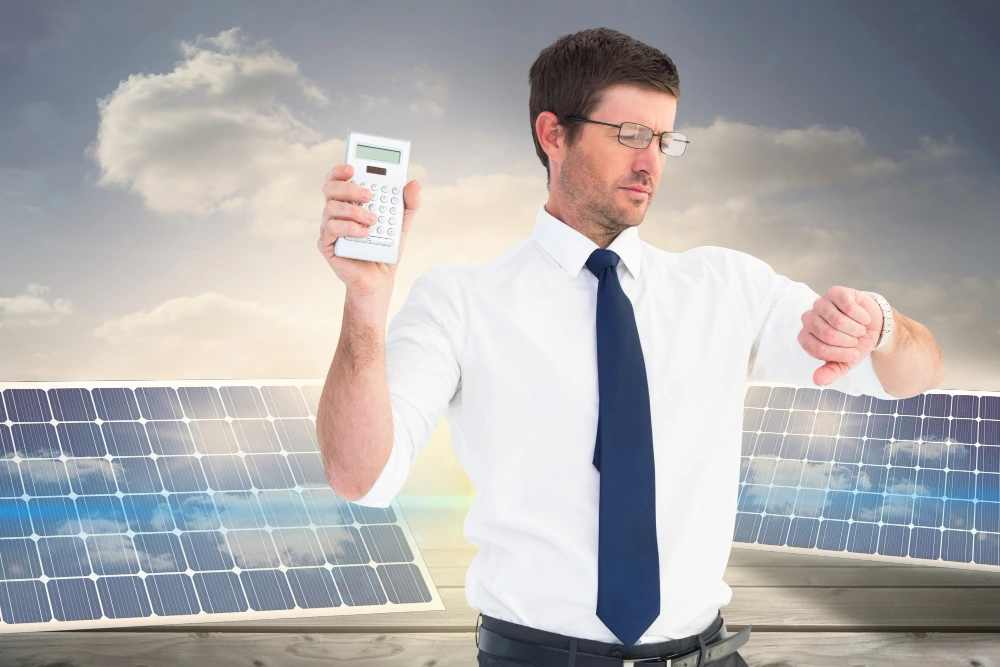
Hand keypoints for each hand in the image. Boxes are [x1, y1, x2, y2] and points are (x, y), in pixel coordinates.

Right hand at [317, 163, 421, 297]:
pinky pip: (331, 229)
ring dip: (354, 211)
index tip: (353, 166)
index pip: (339, 178)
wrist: (380, 280)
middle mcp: (337, 211)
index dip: (341, 169)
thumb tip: (414, 183)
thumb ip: (408, 204)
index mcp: (350, 201)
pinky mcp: (327, 244)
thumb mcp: (402, 224)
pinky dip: (349, 228)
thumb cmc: (385, 249)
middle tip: (369, 195)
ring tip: (373, 220)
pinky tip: (364, 233)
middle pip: (330, 188)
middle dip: (349, 188)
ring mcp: (330, 227)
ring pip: (331, 207)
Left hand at [798, 287, 883, 386]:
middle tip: (856, 340)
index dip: (840, 354)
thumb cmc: (854, 344)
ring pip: (838, 321)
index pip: (819, 349)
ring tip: (859, 330)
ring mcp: (820, 304)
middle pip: (828, 335)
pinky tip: (863, 318)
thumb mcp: (845, 362)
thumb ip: (831, 372)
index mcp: (806, 337)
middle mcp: (808, 319)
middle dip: (848, 341)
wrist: (872, 326)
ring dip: (855, 329)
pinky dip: (861, 316)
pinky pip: (847, 306)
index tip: (853, 354)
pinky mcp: (835, 292)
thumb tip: (818, 381)